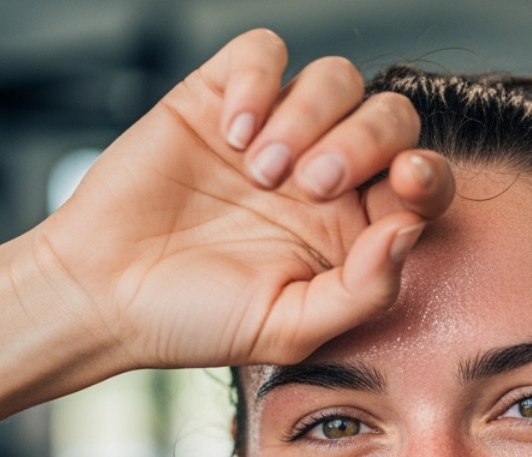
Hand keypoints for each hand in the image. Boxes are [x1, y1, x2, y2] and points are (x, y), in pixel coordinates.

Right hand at [26, 28, 455, 377]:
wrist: (103, 294)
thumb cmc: (194, 320)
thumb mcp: (290, 328)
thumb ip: (365, 289)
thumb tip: (412, 231)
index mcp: (354, 230)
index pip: (421, 183)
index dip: (428, 174)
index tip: (406, 182)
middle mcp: (324, 175)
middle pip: (390, 117)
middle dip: (365, 141)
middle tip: (311, 186)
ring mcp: (275, 132)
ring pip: (337, 78)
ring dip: (309, 116)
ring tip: (261, 172)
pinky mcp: (221, 98)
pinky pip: (266, 52)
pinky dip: (260, 81)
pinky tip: (235, 132)